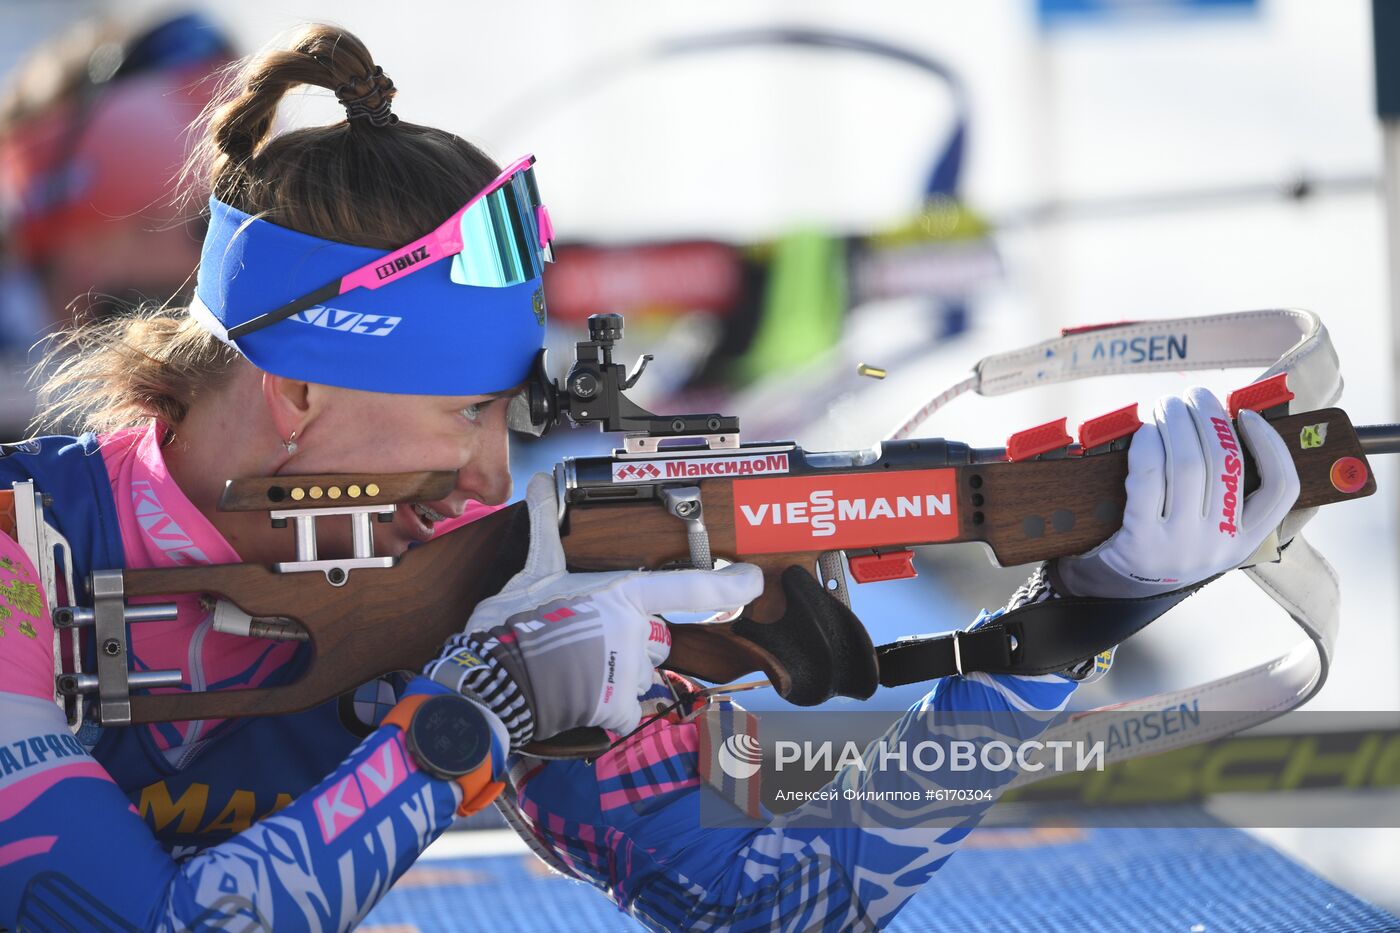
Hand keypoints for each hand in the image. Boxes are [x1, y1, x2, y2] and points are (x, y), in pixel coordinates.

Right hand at [429, 474, 761, 745]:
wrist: (493, 678)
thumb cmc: (514, 624)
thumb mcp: (533, 572)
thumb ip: (545, 532)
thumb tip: (536, 485)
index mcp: (623, 595)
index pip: (689, 587)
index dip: (729, 584)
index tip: (752, 581)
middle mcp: (635, 632)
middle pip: (654, 640)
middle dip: (631, 643)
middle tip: (586, 642)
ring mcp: (630, 671)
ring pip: (639, 675)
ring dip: (616, 676)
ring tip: (574, 669)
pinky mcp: (619, 708)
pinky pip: (626, 712)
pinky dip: (606, 711)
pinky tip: (577, 697)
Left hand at [1052, 386, 1299, 598]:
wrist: (1109, 585)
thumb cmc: (1161, 539)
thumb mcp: (1204, 526)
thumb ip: (1222, 488)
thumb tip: (1224, 419)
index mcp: (1247, 540)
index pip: (1283, 489)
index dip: (1271, 445)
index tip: (1247, 415)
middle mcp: (1219, 545)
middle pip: (1226, 462)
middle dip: (1208, 416)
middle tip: (1190, 395)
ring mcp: (1181, 546)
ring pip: (1188, 463)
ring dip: (1175, 422)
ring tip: (1165, 407)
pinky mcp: (1140, 541)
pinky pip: (1149, 477)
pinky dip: (1148, 445)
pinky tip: (1144, 432)